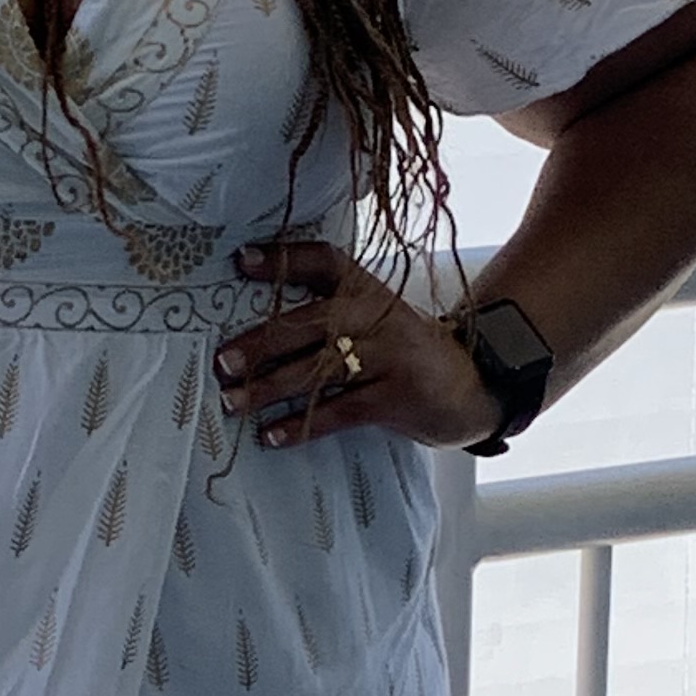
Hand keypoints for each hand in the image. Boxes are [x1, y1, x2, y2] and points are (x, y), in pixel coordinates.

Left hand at [212, 238, 489, 450]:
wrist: (472, 388)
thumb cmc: (404, 353)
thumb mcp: (376, 320)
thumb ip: (330, 316)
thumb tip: (254, 334)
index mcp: (368, 289)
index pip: (325, 262)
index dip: (285, 260)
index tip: (242, 260)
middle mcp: (378, 315)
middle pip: (312, 322)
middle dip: (263, 342)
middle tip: (223, 361)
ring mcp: (390, 356)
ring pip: (319, 370)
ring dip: (270, 388)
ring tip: (232, 401)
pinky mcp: (396, 397)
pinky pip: (339, 411)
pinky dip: (301, 425)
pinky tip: (272, 435)